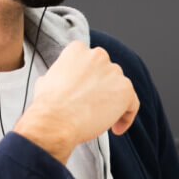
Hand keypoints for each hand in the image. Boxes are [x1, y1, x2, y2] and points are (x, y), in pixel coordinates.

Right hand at [14, 41, 138, 163]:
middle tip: (93, 107)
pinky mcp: (125, 89)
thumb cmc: (48, 105)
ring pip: (120, 88)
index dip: (89, 79)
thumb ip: (59, 76)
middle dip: (102, 89)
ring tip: (102, 120)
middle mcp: (98, 55)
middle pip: (107, 73)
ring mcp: (114, 71)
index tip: (84, 93)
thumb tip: (54, 80)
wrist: (56, 121)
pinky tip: (116, 128)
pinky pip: (132, 104)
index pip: (91, 62)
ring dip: (114, 102)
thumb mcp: (46, 81)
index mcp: (78, 50)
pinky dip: (127, 116)